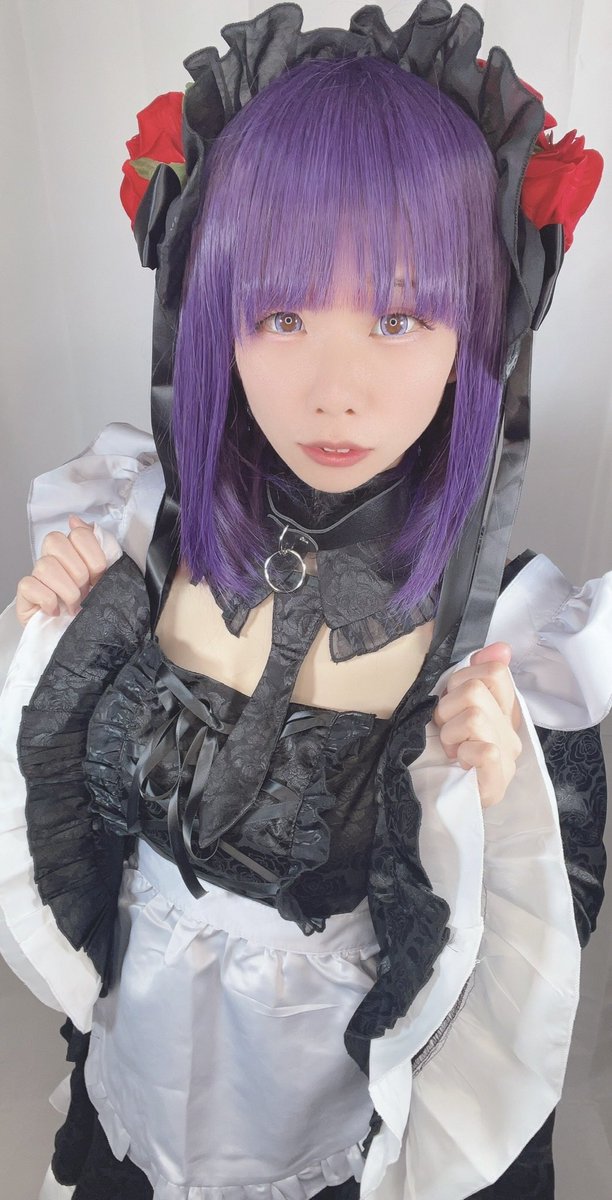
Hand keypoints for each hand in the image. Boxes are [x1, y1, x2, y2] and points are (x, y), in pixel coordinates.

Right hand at [15, 515, 108, 625]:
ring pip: (45, 565)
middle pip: (56, 541)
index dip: (92, 555)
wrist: (88, 639)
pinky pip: (30, 585)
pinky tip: (56, 610)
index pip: (78, 533)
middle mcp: (52, 558)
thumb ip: (100, 545)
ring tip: (74, 606)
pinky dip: (49, 600)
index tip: (99, 576)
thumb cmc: (96, 606)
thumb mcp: (108, 575)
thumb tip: (75, 519)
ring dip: (66, 590)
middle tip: (86, 592)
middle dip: (79, 573)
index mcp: (73, 550)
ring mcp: (37, 575)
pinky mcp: (25, 594)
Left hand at [432, 642, 522, 807]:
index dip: (463, 677)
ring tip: (450, 748)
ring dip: (450, 732)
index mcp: (501, 712)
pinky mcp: (498, 781)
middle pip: (476, 691)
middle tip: (445, 729)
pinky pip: (484, 749)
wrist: (429, 799)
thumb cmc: (437, 751)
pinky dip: (464, 752)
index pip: (495, 671)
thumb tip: (501, 647)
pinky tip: (460, 763)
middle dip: (448, 707)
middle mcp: (509, 733)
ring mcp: (507, 758)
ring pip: (476, 718)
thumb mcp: (449, 706)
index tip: (449, 698)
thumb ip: (474, 675)